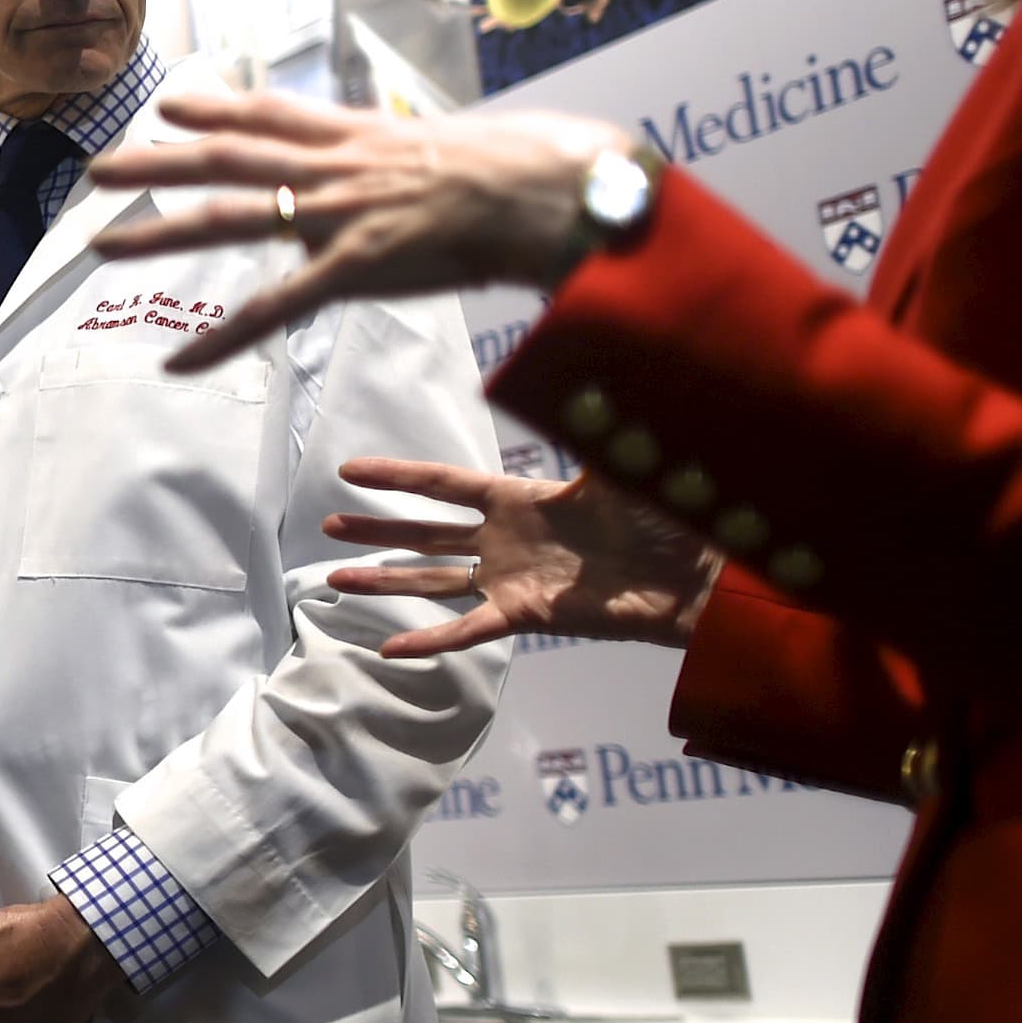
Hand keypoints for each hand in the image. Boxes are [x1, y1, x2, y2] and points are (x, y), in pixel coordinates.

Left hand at [80, 91, 625, 369]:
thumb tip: (398, 156)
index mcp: (357, 136)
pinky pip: (272, 309)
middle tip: (95, 170)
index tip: (170, 105)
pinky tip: (177, 362)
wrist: (546, 190)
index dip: (216, 107)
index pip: (270, 114)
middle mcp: (334, 168)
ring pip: (229, 220)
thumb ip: (406, 153)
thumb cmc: (519, 169)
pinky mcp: (354, 269)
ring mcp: (338, 216)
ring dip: (159, 232)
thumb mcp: (447, 144)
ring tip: (102, 245)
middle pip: (225, 159)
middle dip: (155, 163)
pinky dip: (220, 339)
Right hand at [322, 456, 722, 654]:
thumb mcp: (613, 465)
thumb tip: (570, 373)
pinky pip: (466, 629)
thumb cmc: (660, 517)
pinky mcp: (523, 615)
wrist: (693, 576)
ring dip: (383, 581)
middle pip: (424, 532)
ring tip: (334, 581)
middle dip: (376, 529)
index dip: (396, 476)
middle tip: (328, 524)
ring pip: (431, 580)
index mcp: (517, 498)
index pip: (441, 483)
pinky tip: (390, 649)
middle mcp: (504, 538)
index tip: (349, 469)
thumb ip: (581, 427)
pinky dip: (430, 640)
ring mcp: (510, 579)